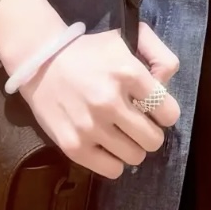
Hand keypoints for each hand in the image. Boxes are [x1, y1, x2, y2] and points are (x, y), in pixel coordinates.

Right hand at [17, 19, 180, 180]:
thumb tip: (168, 85)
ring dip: (131, 146)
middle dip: (149, 132)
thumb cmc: (89, 51)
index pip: (169, 113)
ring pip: (135, 157)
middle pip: (154, 140)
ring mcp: (91, 126)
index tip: (153, 109)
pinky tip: (105, 144)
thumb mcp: (128, 39)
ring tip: (119, 132)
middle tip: (136, 122)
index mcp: (128, 73)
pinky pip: (112, 170)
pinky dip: (113, 161)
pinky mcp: (73, 146)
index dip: (164, 112)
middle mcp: (110, 101)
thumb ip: (160, 56)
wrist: (41, 62)